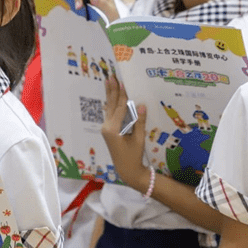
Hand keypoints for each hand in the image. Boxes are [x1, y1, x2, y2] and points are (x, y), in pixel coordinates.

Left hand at [100, 76, 149, 191]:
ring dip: (110, 95)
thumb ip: (139, 121)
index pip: (119, 108)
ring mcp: (106, 128)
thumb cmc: (134, 155)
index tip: (122, 82)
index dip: (121, 95)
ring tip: (108, 82)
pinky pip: (110, 114)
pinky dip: (111, 104)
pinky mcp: (108, 130)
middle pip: (110, 105)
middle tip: (110, 76)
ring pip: (108, 108)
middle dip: (111, 90)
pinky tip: (110, 96)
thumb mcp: (139, 139)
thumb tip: (141, 105)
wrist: (127, 170)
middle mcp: (107, 127)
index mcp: (113, 129)